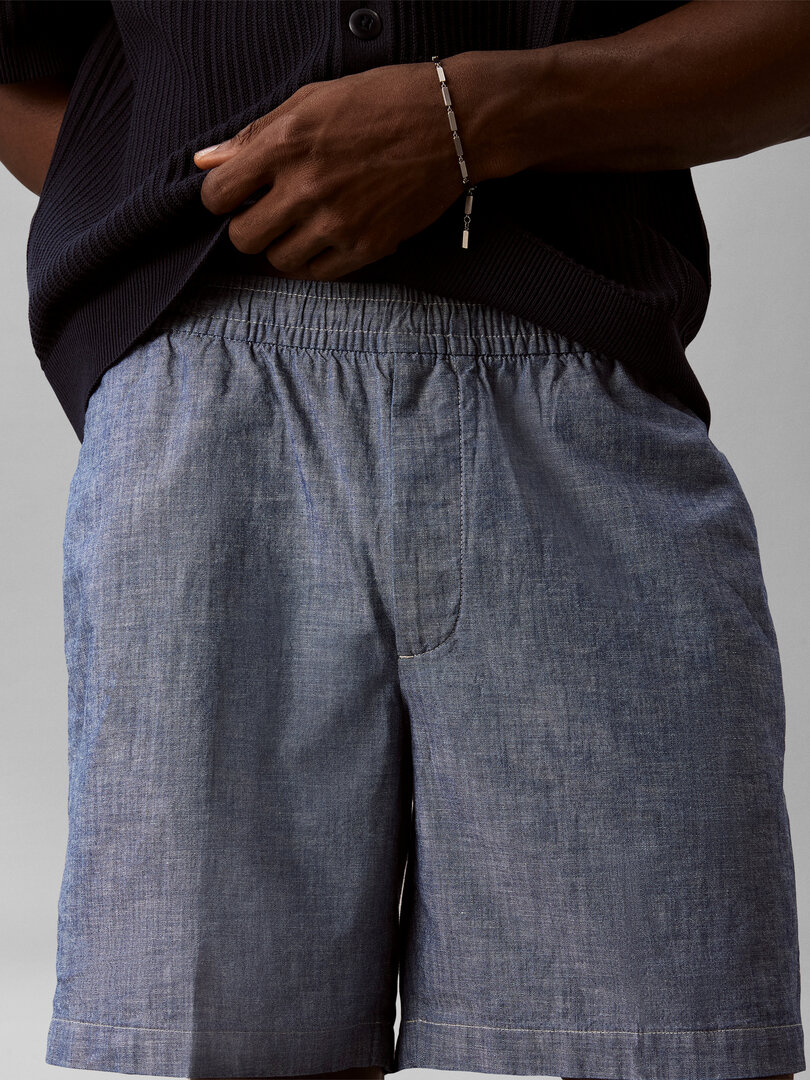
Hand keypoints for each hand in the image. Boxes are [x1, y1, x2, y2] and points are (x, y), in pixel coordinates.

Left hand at [192, 60, 469, 279]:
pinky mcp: (366, 247)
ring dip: (281, 247)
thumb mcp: (310, 101)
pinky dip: (314, 261)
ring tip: (299, 226)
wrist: (450, 124)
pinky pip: (318, 274)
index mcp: (285, 144)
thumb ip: (254, 134)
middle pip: (244, 239)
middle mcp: (306, 188)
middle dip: (248, 228)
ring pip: (279, 261)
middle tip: (267, 214)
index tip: (235, 195)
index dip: (220, 199)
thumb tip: (205, 161)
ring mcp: (337, 223)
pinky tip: (324, 239)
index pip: (219, 195)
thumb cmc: (380, 102)